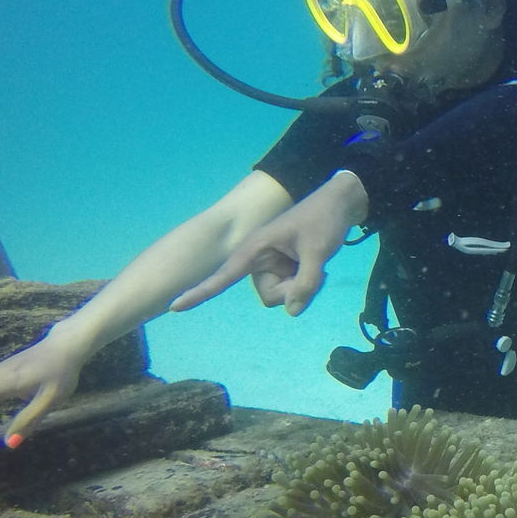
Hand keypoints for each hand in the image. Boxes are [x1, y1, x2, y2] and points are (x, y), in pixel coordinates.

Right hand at [171, 171, 367, 317]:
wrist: (341, 205)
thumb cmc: (324, 220)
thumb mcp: (318, 252)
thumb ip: (306, 284)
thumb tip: (292, 312)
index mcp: (255, 248)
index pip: (224, 275)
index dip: (200, 293)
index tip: (175, 307)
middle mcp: (259, 260)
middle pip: (270, 297)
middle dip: (295, 290)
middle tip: (317, 269)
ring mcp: (272, 267)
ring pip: (283, 297)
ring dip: (304, 287)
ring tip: (319, 264)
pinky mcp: (284, 270)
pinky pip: (292, 291)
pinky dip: (308, 285)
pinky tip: (319, 267)